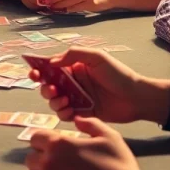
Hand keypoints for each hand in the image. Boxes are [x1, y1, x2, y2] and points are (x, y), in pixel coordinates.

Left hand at [25, 118, 149, 169]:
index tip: (55, 149)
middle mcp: (47, 162)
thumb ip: (90, 124)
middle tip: (58, 167)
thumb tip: (76, 119)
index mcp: (58, 143)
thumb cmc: (119, 166)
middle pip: (31, 158)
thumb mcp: (109, 137)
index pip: (35, 138)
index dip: (45, 142)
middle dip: (42, 160)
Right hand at [30, 47, 167, 123]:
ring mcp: (77, 98)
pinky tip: (70, 111)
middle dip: (45, 88)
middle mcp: (73, 82)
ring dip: (53, 101)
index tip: (33, 73)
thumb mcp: (97, 57)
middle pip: (48, 85)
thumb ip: (73, 55)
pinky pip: (65, 115)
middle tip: (51, 90)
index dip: (39, 69)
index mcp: (74, 67)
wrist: (136, 98)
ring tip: (64, 101)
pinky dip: (63, 114)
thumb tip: (52, 62)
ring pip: (54, 101)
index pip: (51, 67)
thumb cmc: (118, 74)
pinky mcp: (82, 113)